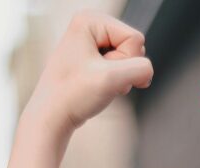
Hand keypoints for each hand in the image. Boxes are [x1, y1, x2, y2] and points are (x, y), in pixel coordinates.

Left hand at [24, 9, 152, 136]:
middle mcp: (90, 25)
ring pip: (129, 59)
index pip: (135, 38)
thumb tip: (147, 71)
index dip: (125, 62)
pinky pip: (120, 68)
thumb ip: (141, 69)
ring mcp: (92, 42)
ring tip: (96, 84)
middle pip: (133, 46)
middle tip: (99, 79)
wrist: (52, 116)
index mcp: (89, 20)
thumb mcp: (112, 79)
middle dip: (123, 70)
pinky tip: (97, 87)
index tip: (101, 72)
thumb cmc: (71, 95)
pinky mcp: (94, 58)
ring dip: (119, 78)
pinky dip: (115, 82)